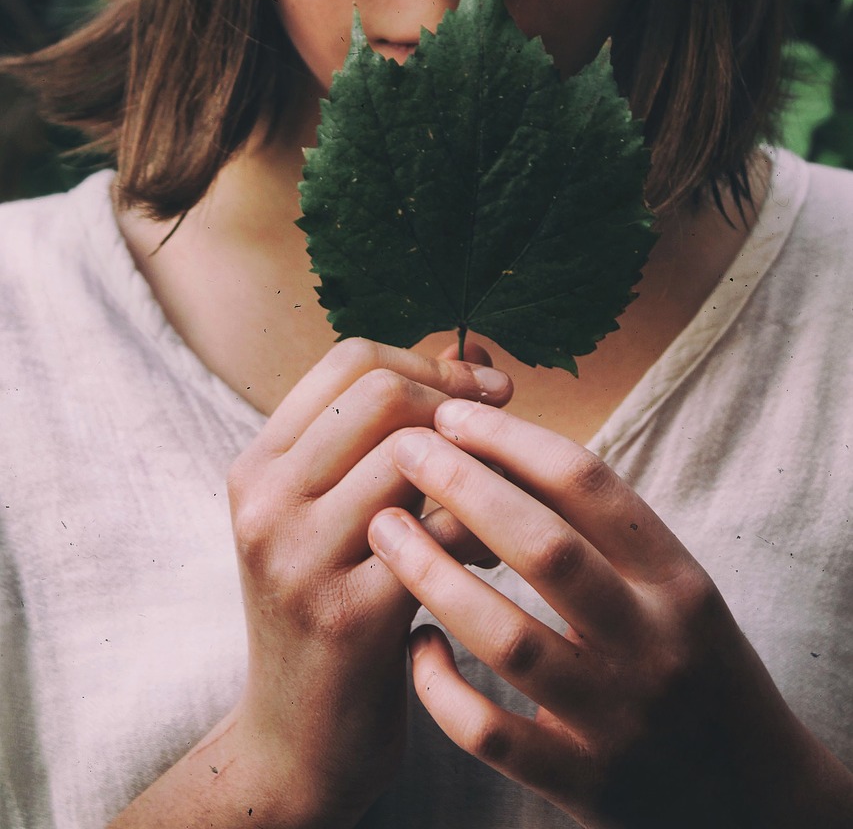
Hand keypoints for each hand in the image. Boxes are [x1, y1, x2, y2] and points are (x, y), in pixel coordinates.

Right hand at [224, 341, 511, 827]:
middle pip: (382, 394)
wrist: (295, 740)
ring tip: (498, 501)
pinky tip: (488, 555)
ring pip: (414, 457)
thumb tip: (468, 355)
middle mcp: (266, 500)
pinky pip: (438, 534)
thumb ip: (385, 436)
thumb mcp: (332, 512)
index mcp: (258, 464)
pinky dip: (479, 529)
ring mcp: (298, 557)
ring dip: (477, 468)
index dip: (429, 363)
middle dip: (458, 404)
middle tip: (505, 429)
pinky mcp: (346, 615)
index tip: (485, 389)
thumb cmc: (332, 607)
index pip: (350, 361)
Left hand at [368, 400, 852, 828]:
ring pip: (506, 637)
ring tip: (384, 529)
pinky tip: (416, 644)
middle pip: (545, 548)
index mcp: (677, 580)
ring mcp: (617, 718)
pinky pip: (488, 730)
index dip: (511, 439)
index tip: (452, 413)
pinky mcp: (581, 782)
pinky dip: (440, 684)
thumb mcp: (675, 587)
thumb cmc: (692, 664)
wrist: (751, 797)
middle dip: (463, 488)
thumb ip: (604, 529)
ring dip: (432, 576)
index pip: (589, 485)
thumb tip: (500, 442)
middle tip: (404, 451)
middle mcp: (653, 643)